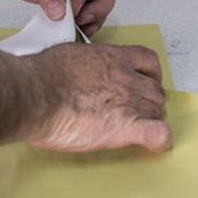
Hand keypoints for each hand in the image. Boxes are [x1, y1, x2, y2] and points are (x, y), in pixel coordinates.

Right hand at [0, 43, 171, 152]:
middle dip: (147, 101)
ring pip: (155, 112)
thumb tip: (78, 67)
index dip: (150, 73)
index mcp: (113, 59)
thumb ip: (84, 61)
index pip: (148, 61)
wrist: (37, 94)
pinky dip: (160, 140)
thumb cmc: (44, 76)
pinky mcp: (125, 127)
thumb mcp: (69, 53)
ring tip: (132, 128)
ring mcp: (129, 103)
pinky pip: (157, 134)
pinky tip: (154, 143)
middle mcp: (126, 79)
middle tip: (132, 110)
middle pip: (154, 91)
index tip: (144, 80)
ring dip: (148, 120)